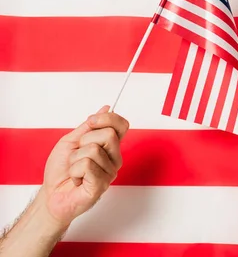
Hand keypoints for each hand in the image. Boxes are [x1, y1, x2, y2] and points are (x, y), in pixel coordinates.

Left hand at [37, 105, 129, 227]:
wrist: (50, 194)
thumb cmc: (60, 171)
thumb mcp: (71, 141)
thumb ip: (88, 126)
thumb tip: (105, 108)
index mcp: (109, 146)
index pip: (121, 125)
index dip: (108, 118)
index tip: (92, 121)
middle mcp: (114, 158)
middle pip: (109, 134)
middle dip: (84, 141)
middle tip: (77, 154)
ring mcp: (109, 172)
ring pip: (93, 150)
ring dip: (74, 159)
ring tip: (74, 170)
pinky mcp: (101, 185)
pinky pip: (87, 165)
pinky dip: (74, 171)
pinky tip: (76, 180)